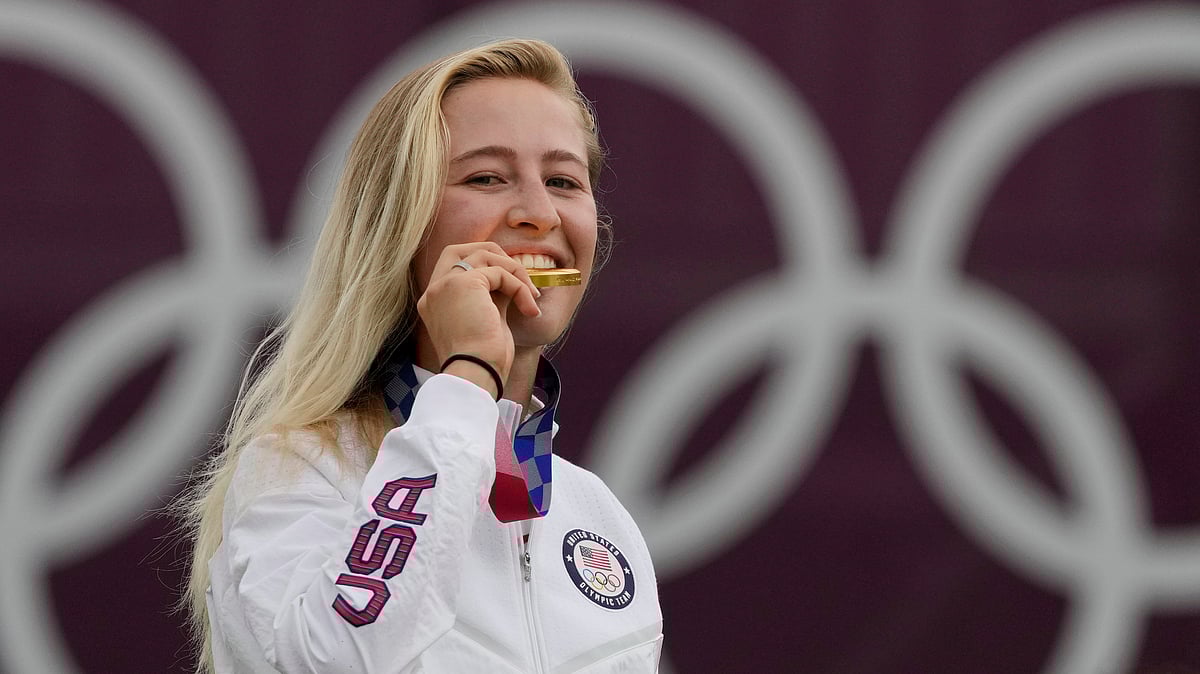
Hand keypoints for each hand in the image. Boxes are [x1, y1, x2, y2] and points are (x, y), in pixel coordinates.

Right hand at [416, 242, 540, 394]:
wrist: (476, 374)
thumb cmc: (483, 360)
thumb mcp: (486, 319)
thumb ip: (491, 295)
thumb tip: (511, 277)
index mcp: (433, 301)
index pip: (452, 264)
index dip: (481, 263)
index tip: (508, 280)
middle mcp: (434, 291)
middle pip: (461, 249)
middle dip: (494, 255)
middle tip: (520, 276)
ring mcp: (445, 285)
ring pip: (484, 256)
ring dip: (515, 272)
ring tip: (530, 297)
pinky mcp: (463, 283)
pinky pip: (499, 272)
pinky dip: (519, 286)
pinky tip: (529, 307)